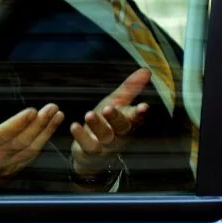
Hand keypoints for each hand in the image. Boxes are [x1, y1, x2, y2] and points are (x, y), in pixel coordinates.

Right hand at [0, 96, 64, 194]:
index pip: (3, 134)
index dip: (18, 123)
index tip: (32, 111)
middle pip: (22, 141)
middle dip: (39, 124)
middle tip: (52, 109)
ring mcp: (6, 166)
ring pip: (30, 150)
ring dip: (46, 132)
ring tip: (57, 117)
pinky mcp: (12, 171)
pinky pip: (30, 157)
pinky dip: (42, 144)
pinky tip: (49, 131)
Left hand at [69, 67, 150, 182]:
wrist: (91, 152)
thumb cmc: (107, 122)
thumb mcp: (117, 102)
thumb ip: (130, 88)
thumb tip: (146, 70)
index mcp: (127, 122)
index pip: (136, 117)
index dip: (139, 113)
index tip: (143, 106)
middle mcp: (119, 135)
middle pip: (121, 127)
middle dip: (116, 118)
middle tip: (108, 108)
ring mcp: (105, 145)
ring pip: (105, 136)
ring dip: (97, 125)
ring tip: (89, 115)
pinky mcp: (90, 151)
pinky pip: (87, 145)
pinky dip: (81, 136)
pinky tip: (74, 126)